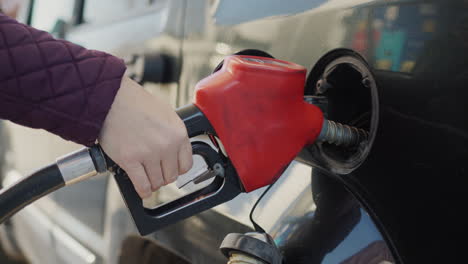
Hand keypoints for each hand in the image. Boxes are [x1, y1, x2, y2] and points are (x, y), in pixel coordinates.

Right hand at [98, 77, 192, 197]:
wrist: (111, 98)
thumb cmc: (135, 102)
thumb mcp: (165, 114)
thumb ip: (172, 134)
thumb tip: (175, 151)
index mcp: (178, 133)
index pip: (185, 165)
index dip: (176, 168)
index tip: (170, 168)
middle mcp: (166, 145)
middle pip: (171, 176)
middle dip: (162, 175)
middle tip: (154, 171)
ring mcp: (148, 154)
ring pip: (157, 182)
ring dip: (152, 183)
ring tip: (146, 176)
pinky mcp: (130, 160)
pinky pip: (142, 185)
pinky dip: (143, 191)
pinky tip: (142, 189)